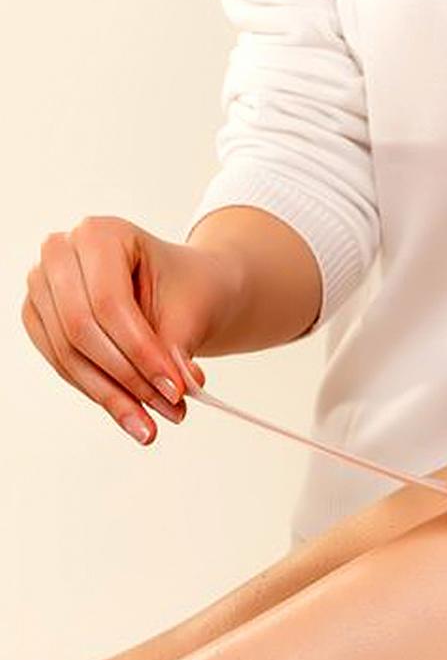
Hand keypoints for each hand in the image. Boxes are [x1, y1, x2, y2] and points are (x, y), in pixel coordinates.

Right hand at [22, 217, 240, 443]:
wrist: (181, 290)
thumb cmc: (186, 289)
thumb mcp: (193, 311)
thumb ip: (178, 349)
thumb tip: (177, 389)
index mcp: (99, 233)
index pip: (109, 303)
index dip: (142, 353)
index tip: (176, 390)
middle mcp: (60, 253)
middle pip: (81, 329)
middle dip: (128, 379)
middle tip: (170, 411)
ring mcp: (43, 286)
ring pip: (68, 353)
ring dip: (113, 396)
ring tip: (152, 426)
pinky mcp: (40, 319)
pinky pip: (63, 365)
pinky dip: (99, 394)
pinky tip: (131, 415)